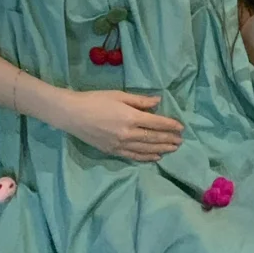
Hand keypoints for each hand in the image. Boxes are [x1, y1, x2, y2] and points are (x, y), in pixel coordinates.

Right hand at [60, 90, 182, 161]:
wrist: (72, 114)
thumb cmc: (95, 100)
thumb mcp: (118, 95)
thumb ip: (140, 101)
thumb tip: (158, 102)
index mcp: (130, 117)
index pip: (156, 123)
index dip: (170, 126)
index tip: (181, 127)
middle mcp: (128, 133)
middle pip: (154, 138)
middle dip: (169, 139)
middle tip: (181, 141)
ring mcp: (120, 145)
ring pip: (146, 149)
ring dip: (161, 149)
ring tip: (173, 149)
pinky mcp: (112, 151)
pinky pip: (133, 156)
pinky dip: (146, 157)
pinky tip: (155, 157)